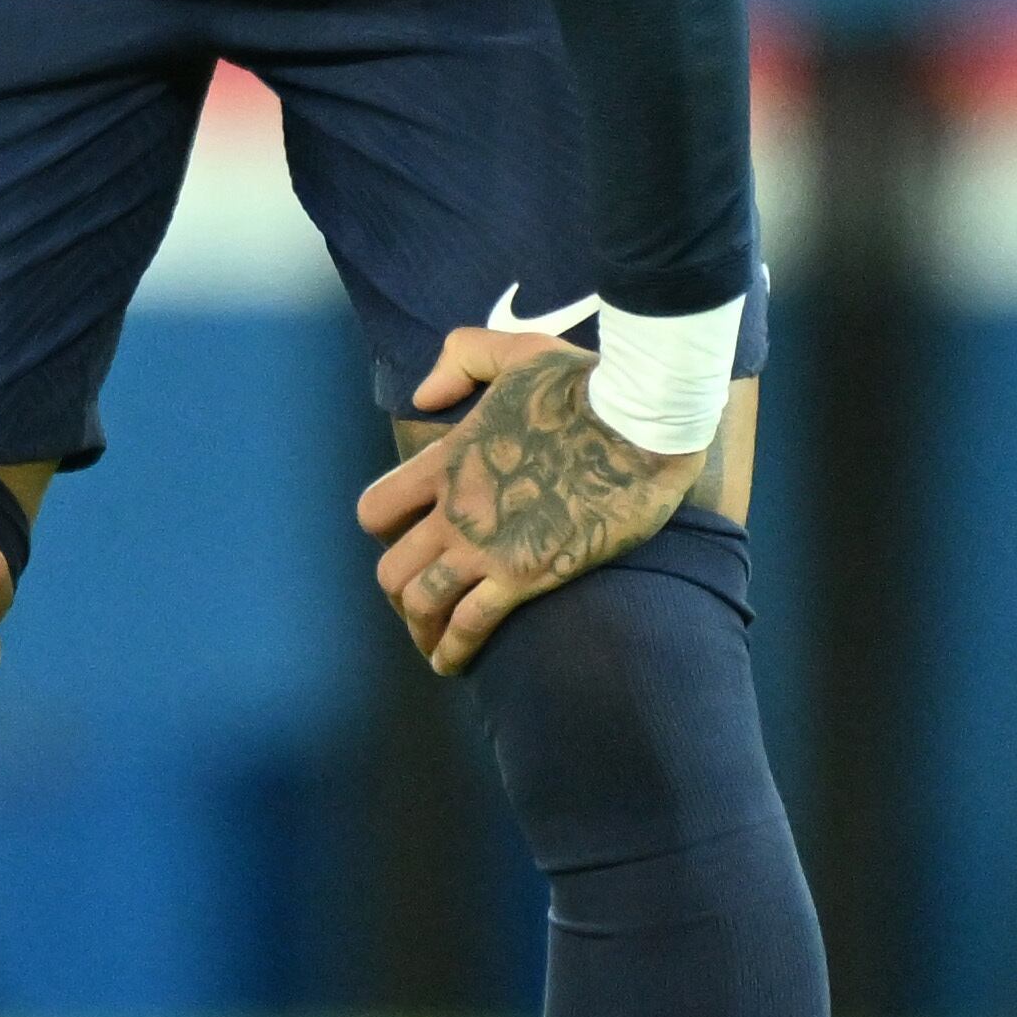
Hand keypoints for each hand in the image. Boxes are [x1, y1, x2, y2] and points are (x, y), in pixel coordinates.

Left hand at [356, 328, 711, 674]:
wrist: (638, 420)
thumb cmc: (585, 384)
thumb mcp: (513, 352)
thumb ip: (459, 360)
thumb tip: (424, 397)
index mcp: (447, 459)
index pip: (378, 510)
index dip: (383, 533)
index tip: (404, 543)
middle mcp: (454, 509)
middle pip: (392, 570)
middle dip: (399, 595)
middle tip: (420, 608)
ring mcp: (486, 546)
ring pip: (422, 604)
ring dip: (422, 631)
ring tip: (434, 649)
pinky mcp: (526, 574)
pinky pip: (471, 624)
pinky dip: (455, 650)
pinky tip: (455, 665)